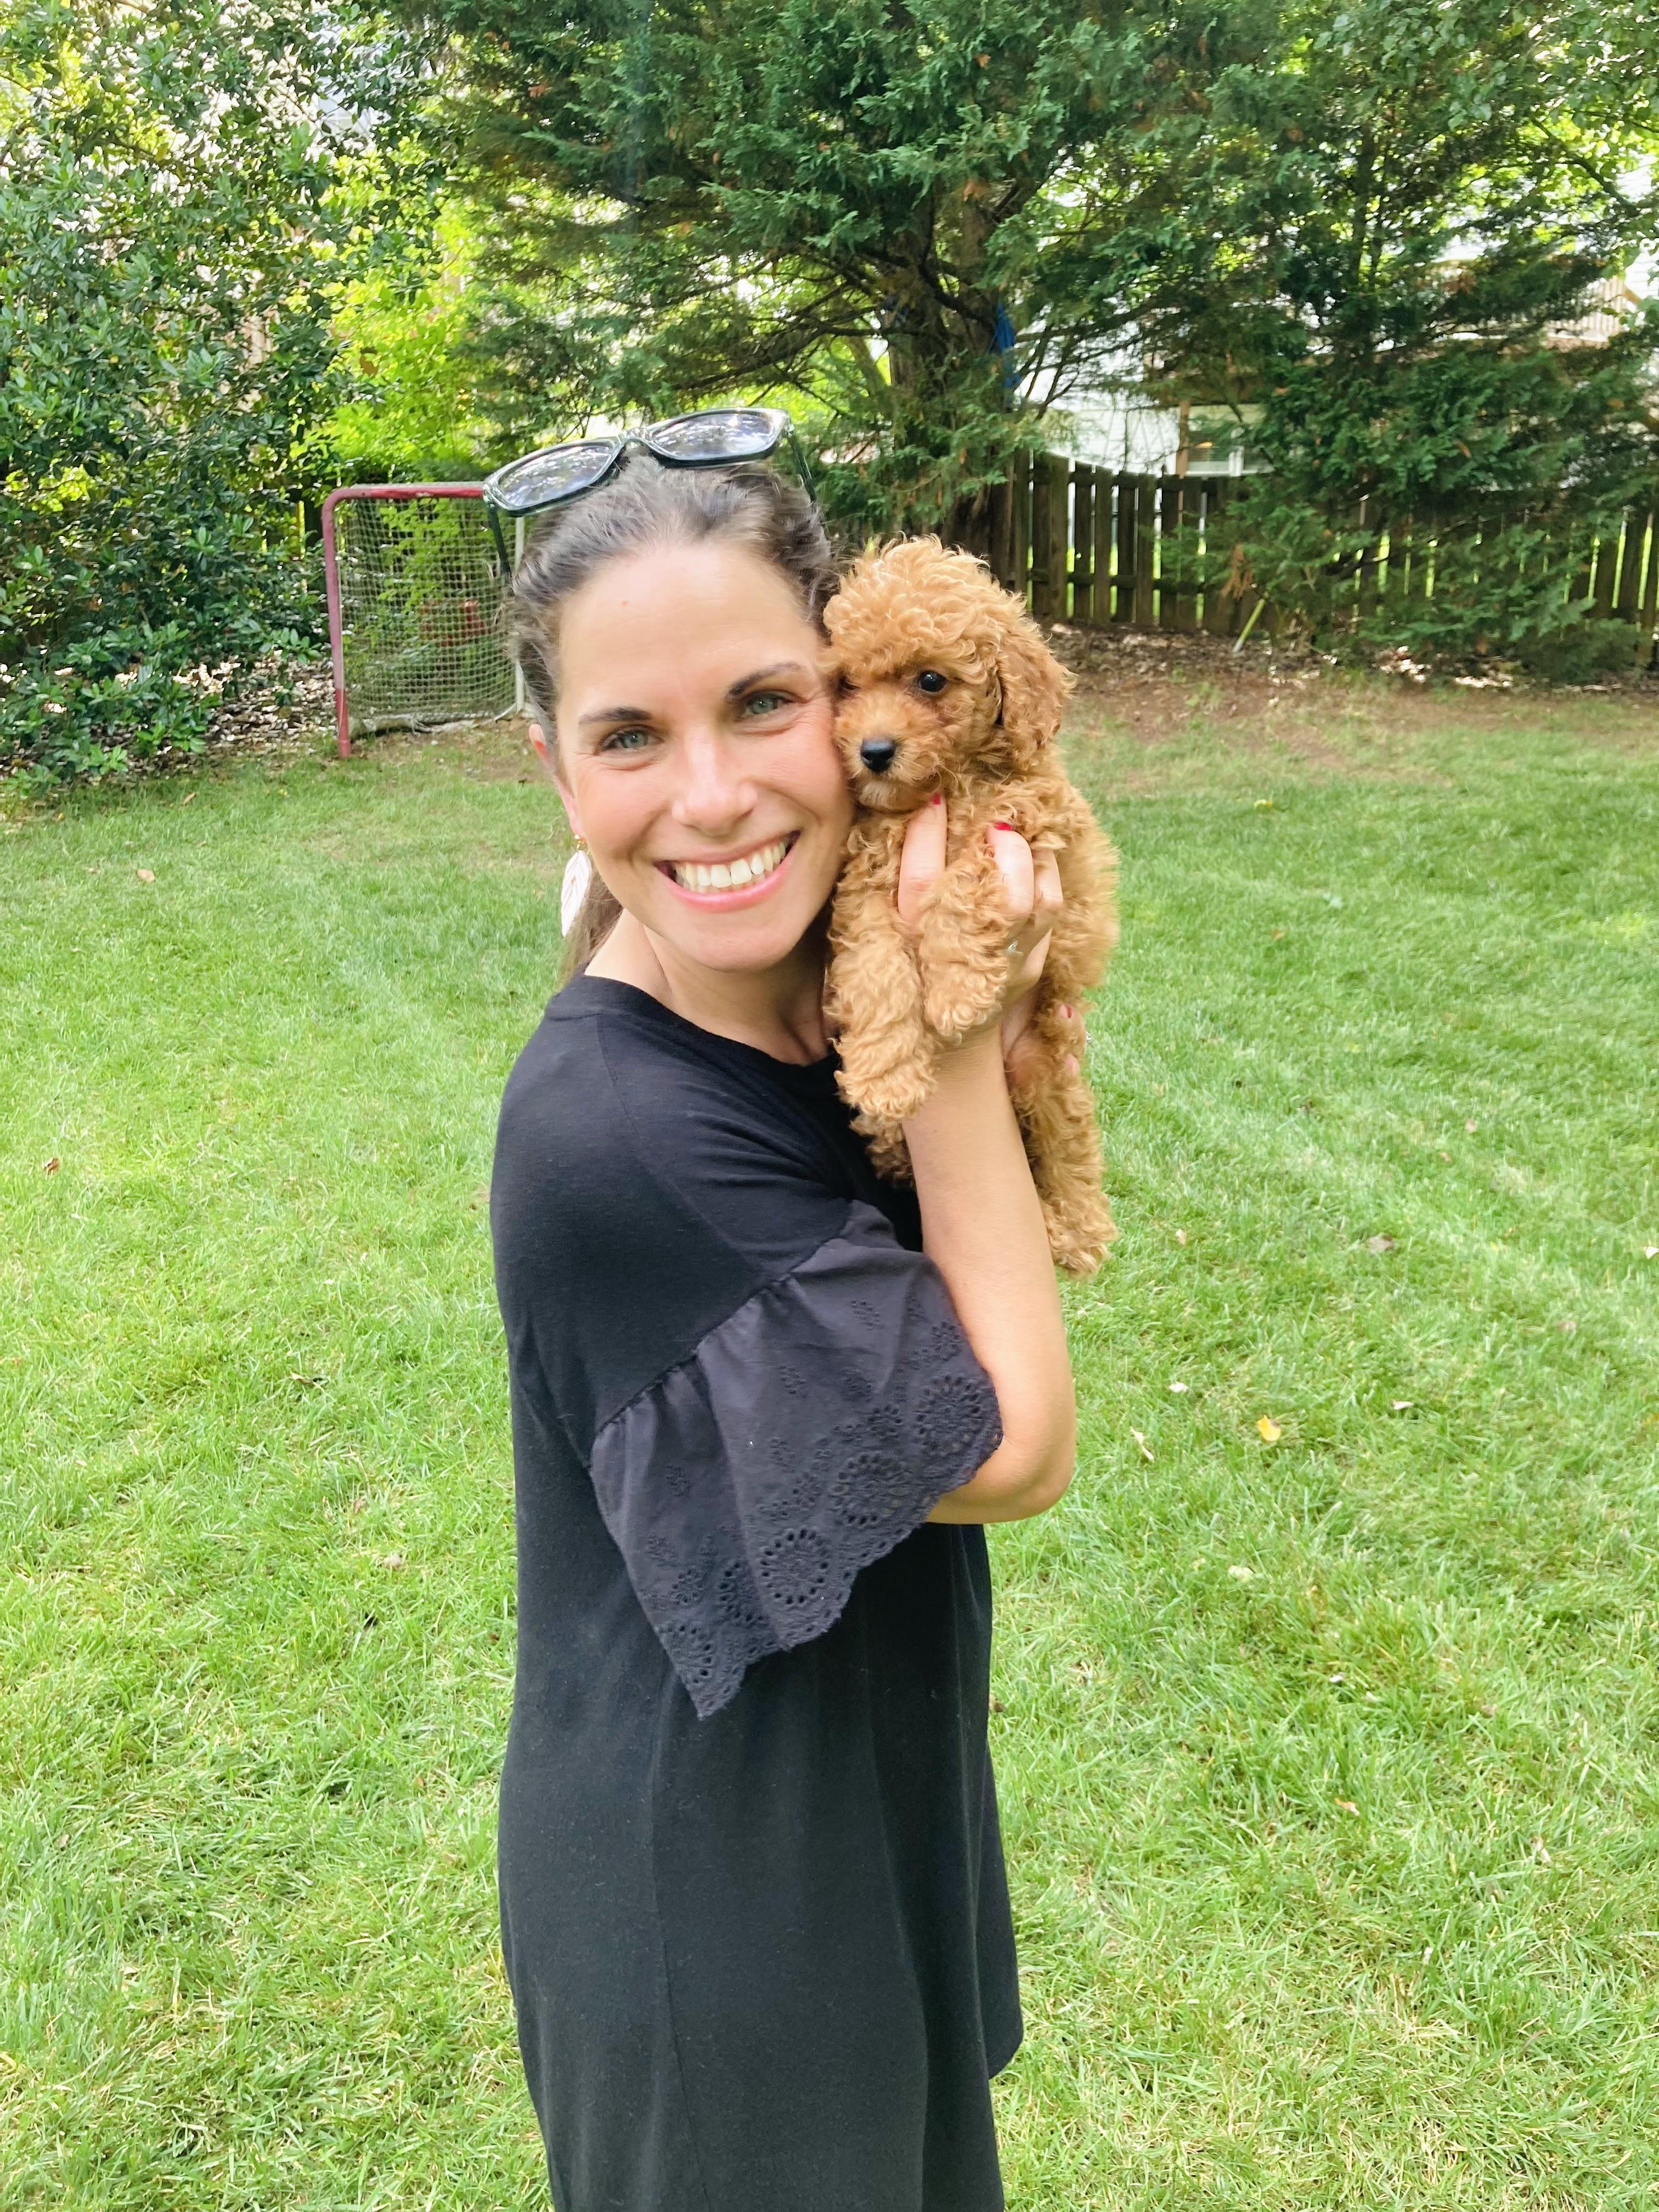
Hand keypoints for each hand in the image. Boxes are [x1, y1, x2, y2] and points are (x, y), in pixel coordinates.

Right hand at [897, 799, 1063, 1049]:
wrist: (943, 1046)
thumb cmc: (904, 974)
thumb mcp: (881, 930)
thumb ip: (893, 880)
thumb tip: (914, 812)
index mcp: (911, 941)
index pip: (920, 880)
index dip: (926, 833)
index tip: (936, 797)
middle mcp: (960, 955)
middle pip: (999, 894)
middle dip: (1005, 848)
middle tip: (996, 826)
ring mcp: (1005, 964)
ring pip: (1038, 901)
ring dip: (1035, 859)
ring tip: (1018, 840)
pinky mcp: (1030, 969)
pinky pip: (1050, 912)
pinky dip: (1047, 879)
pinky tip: (1033, 862)